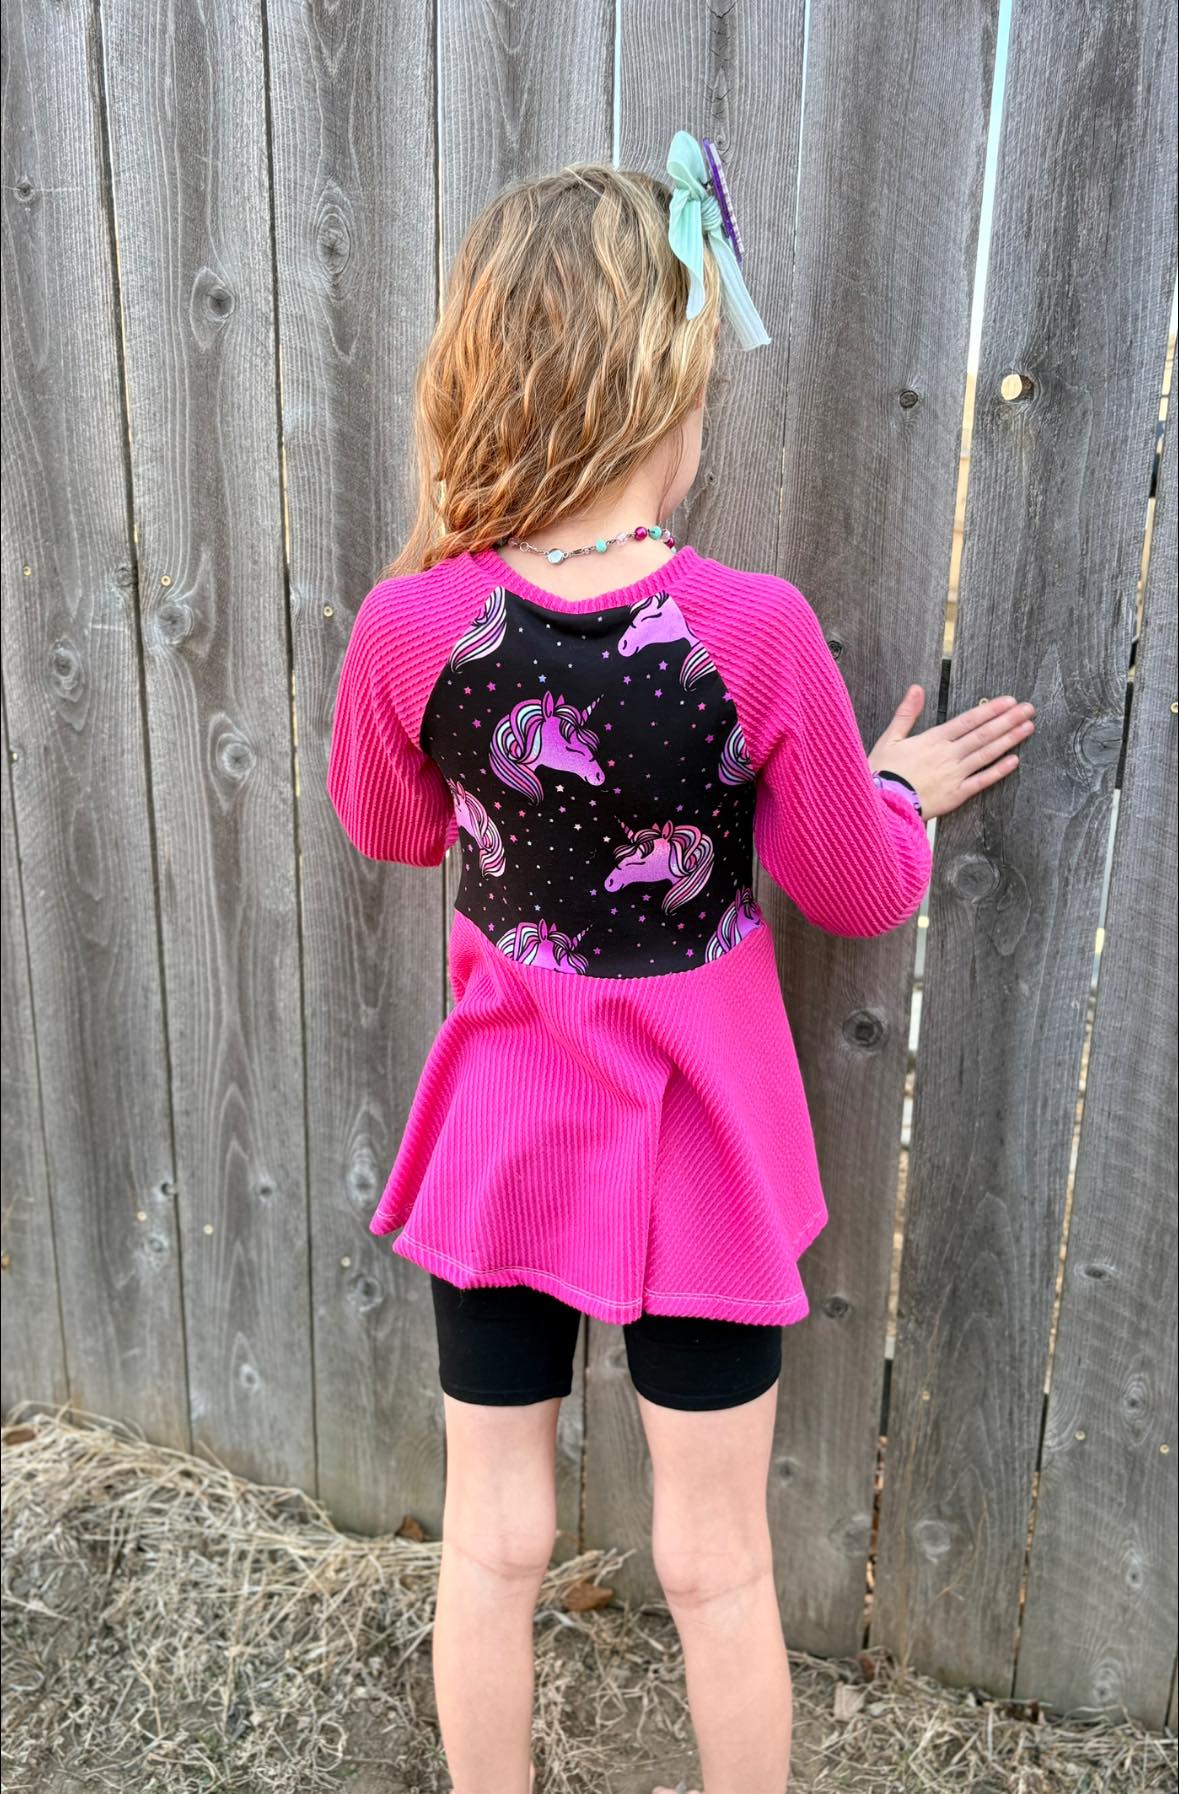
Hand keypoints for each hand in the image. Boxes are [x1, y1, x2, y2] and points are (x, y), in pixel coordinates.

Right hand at [868, 686, 1035, 821]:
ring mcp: (954, 775)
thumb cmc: (882, 772)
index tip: (1009, 701)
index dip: (990, 710)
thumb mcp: (890, 738)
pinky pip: (981, 781)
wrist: (881, 804)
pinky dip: (998, 771)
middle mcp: (948, 755)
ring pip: (986, 754)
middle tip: (1028, 709)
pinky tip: (1014, 761)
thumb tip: (916, 688)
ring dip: (1008, 740)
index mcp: (933, 740)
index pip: (968, 721)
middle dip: (1007, 720)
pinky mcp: (956, 795)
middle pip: (983, 734)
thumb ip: (906, 713)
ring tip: (1027, 728)